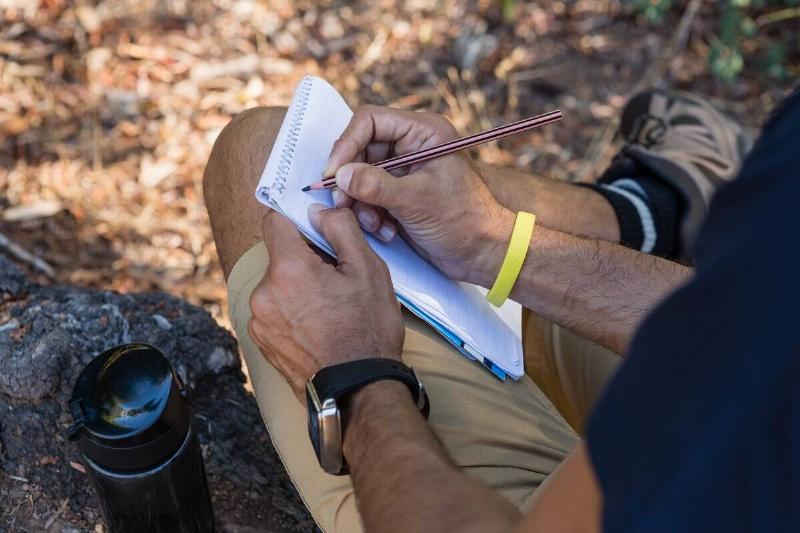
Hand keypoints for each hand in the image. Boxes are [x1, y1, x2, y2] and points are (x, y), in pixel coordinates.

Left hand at [248, 205, 403, 398]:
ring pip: (277, 285)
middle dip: (305, 259)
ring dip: (298, 287)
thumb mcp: (368, 270)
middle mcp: (263, 293)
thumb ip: (341, 230)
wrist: (357, 390)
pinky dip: (292, 311)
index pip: (275, 220)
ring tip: (330, 308)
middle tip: (336, 278)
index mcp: (287, 269)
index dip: (298, 219)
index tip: (315, 227)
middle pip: (280, 256)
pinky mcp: (261, 342)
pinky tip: (318, 326)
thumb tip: (321, 211)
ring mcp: (259, 321)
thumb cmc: (367, 331)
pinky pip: (274, 311)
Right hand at [326, 105, 513, 284]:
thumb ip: (376, 186)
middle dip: (351, 181)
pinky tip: (387, 232)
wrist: (483, 253)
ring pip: (360, 176)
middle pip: (360, 149)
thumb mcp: (417, 201)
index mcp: (423, 132)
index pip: (370, 121)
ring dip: (361, 203)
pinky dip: (370, 214)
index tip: (334, 174)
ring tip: (375, 225)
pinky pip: (368, 196)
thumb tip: (340, 175)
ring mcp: (404, 171)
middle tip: (344, 206)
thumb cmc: (464, 220)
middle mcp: (411, 146)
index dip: (347, 144)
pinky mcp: (399, 194)